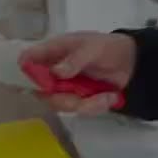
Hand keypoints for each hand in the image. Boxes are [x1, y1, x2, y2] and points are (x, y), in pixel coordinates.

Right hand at [18, 32, 134, 114]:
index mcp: (53, 51)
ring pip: (60, 104)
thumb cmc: (108, 47)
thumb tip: (56, 72)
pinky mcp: (77, 100)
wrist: (131, 63)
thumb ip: (75, 59)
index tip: (39, 84)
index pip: (29, 59)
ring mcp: (65, 87)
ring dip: (85, 104)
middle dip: (62, 98)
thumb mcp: (93, 47)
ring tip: (105, 96)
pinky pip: (78, 110)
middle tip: (82, 99)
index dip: (26, 72)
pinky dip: (95, 107)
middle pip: (41, 91)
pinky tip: (109, 97)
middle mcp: (54, 71)